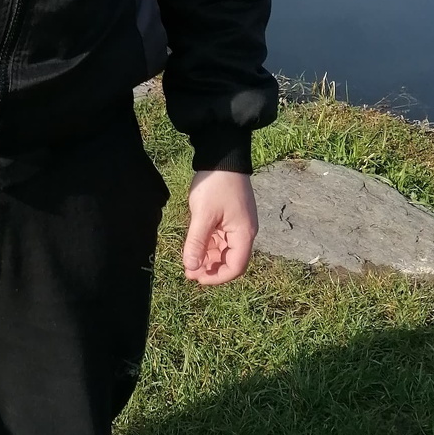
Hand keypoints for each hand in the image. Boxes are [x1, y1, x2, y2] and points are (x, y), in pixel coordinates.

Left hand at [181, 169, 256, 285]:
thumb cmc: (215, 184)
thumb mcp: (203, 215)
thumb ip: (197, 243)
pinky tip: (195, 247)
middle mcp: (244, 232)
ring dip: (208, 258)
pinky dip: (209, 245)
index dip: (217, 278)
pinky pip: (221, 238)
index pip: (235, 267)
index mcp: (244, 234)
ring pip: (224, 250)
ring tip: (189, 261)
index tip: (197, 278)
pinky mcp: (230, 217)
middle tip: (189, 271)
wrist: (222, 156)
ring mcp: (237, 225)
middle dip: (210, 268)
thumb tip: (191, 268)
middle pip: (230, 260)